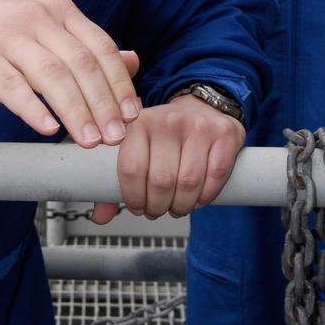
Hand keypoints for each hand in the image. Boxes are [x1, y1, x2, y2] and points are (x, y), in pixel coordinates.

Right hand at [0, 0, 139, 146]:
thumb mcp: (45, 30)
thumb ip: (87, 45)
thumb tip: (134, 61)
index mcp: (59, 10)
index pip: (100, 46)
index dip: (120, 83)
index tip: (132, 114)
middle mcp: (36, 19)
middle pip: (80, 64)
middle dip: (103, 104)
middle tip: (116, 137)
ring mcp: (7, 37)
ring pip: (51, 76)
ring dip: (75, 112)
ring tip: (89, 141)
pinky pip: (12, 87)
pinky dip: (33, 110)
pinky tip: (49, 130)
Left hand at [92, 93, 244, 221]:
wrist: (202, 108)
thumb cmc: (165, 135)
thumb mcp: (137, 147)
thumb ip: (117, 181)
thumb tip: (99, 217)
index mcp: (139, 123)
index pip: (131, 169)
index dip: (133, 197)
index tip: (137, 207)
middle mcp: (167, 120)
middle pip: (160, 180)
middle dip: (157, 206)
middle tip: (157, 210)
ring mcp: (198, 126)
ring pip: (188, 181)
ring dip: (181, 205)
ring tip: (176, 208)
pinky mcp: (224, 134)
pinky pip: (215, 175)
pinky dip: (206, 196)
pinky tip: (198, 199)